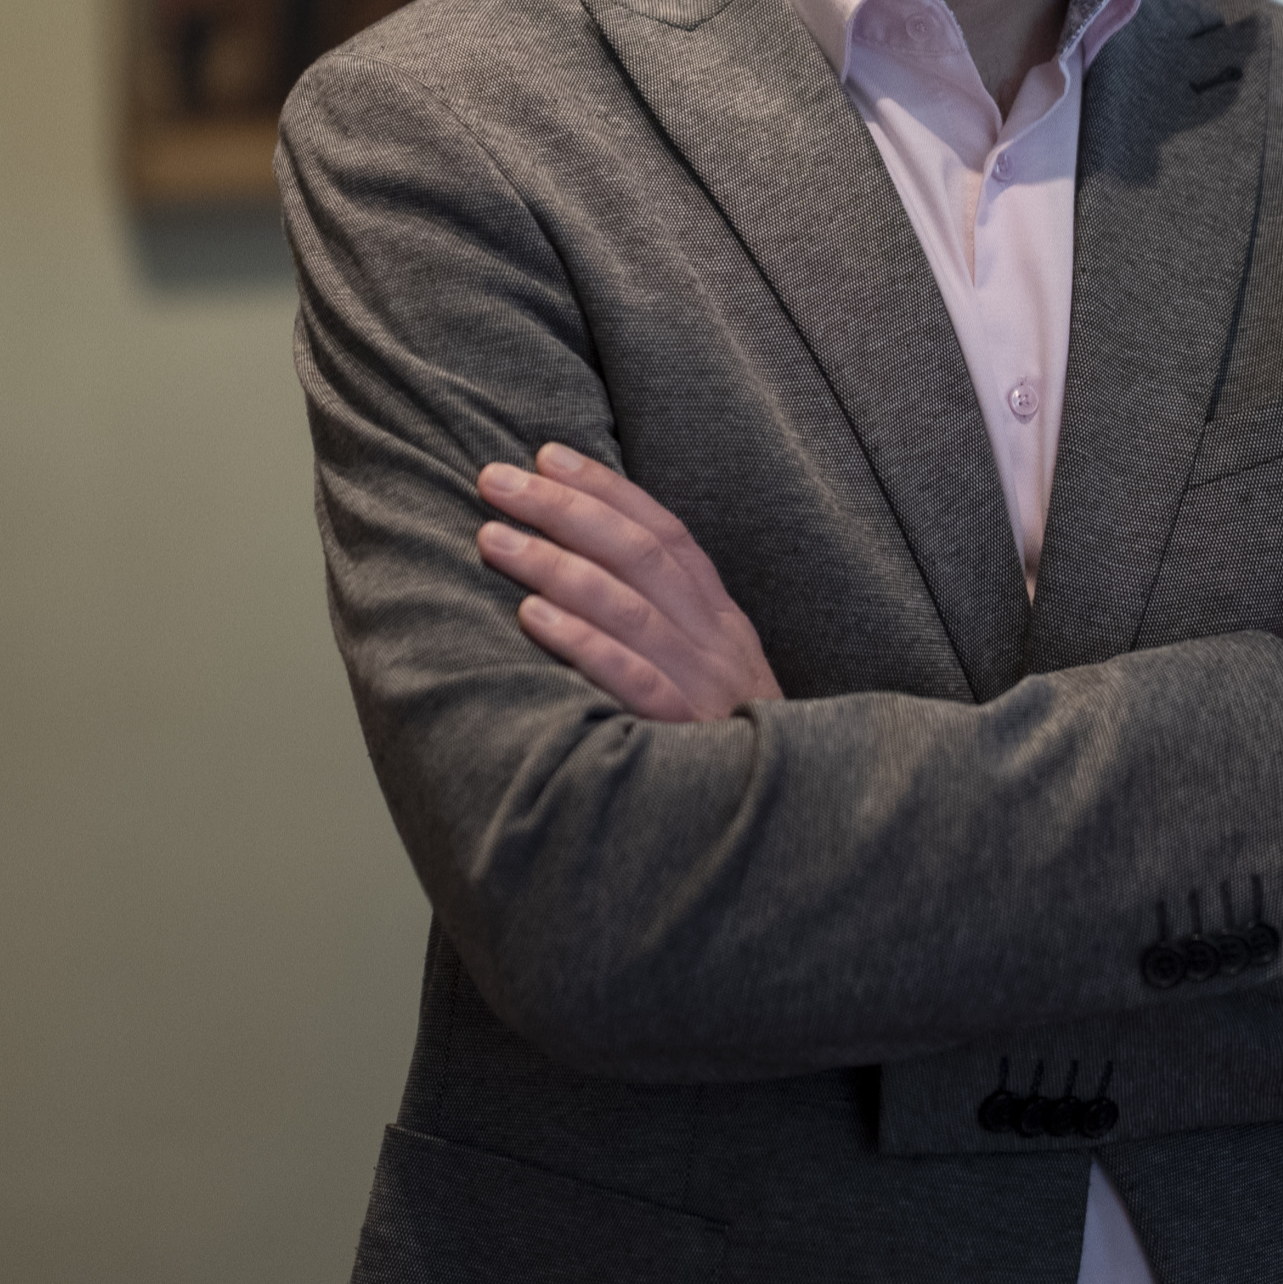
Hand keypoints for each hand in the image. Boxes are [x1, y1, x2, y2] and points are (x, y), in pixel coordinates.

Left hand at [475, 444, 779, 723]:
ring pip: (630, 608)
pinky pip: (633, 681)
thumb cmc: (721, 750)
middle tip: (494, 481)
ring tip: (494, 538)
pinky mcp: (687, 738)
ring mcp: (706, 689)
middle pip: (639, 555)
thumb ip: (662, 627)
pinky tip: (531, 618)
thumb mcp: (710, 677)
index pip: (665, 533)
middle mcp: (718, 644)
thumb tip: (581, 571)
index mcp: (722, 622)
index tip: (546, 455)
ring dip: (555, 565)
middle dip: (563, 509)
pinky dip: (582, 643)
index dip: (606, 489)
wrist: (789, 828)